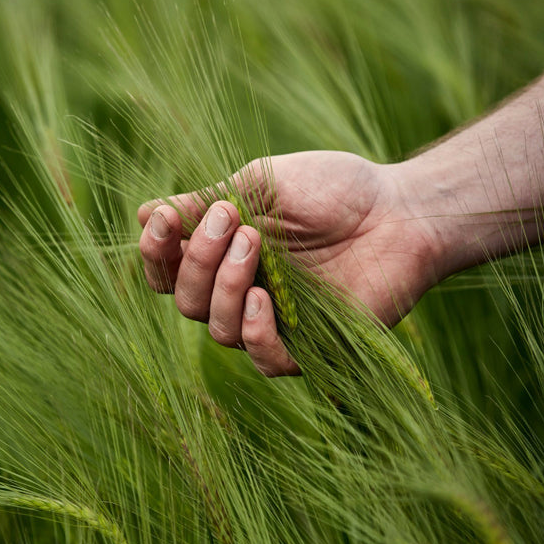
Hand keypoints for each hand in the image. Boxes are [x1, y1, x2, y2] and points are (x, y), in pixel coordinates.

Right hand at [138, 151, 437, 376]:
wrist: (399, 209)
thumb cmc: (332, 190)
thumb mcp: (259, 183)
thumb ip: (204, 202)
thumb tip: (144, 213)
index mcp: (223, 254)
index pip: (168, 271)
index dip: (155, 253)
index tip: (167, 221)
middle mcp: (241, 292)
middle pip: (187, 301)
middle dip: (197, 260)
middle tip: (232, 219)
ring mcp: (274, 321)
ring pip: (218, 331)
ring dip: (225, 286)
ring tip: (255, 243)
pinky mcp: (309, 347)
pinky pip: (264, 360)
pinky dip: (255, 331)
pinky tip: (264, 298)